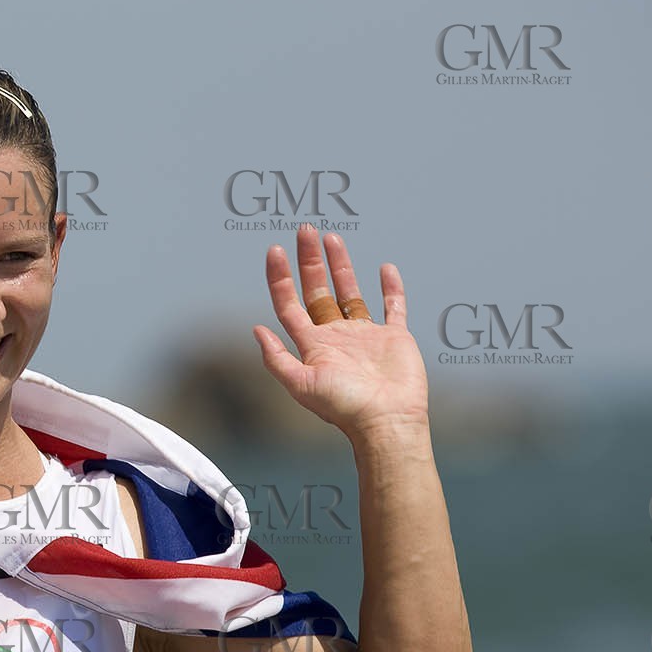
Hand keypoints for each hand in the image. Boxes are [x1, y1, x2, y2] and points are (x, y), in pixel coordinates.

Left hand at [252, 224, 428, 441]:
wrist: (387, 421)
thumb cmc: (344, 407)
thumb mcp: (302, 384)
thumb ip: (277, 358)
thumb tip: (255, 329)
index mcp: (314, 345)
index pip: (290, 303)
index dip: (280, 278)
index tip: (275, 250)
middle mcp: (337, 337)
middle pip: (318, 290)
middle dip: (310, 261)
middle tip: (305, 229)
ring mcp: (366, 336)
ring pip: (350, 292)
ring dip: (341, 266)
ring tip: (332, 238)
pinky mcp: (396, 338)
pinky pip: (394, 307)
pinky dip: (391, 288)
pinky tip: (385, 268)